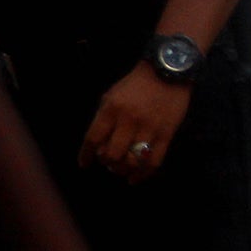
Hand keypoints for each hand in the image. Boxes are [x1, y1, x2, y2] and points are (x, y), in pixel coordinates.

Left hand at [78, 65, 194, 184]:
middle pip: (111, 154)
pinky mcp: (166, 135)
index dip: (86, 155)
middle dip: (106, 162)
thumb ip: (103, 118)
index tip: (84, 164)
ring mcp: (149, 129)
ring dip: (122, 170)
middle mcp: (128, 120)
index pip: (93, 138)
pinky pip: (153, 162)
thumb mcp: (111, 95)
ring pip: (132, 161)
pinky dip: (142, 175)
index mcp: (111, 109)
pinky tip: (135, 178)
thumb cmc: (135, 85)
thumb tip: (96, 144)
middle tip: (108, 162)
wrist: (167, 71)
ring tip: (121, 169)